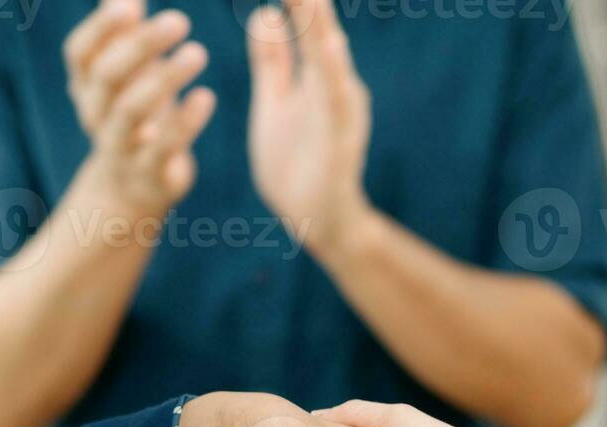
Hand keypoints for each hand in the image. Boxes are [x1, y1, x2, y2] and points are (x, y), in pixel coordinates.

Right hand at [64, 0, 216, 215]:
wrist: (132, 187)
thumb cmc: (133, 111)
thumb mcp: (124, 69)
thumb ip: (122, 27)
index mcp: (85, 85)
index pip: (80, 53)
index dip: (100, 28)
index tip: (130, 6)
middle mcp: (95, 114)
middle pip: (107, 76)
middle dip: (140, 46)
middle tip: (180, 20)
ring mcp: (119, 146)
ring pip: (131, 112)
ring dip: (165, 79)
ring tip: (198, 53)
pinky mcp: (149, 174)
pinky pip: (163, 148)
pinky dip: (185, 122)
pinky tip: (206, 97)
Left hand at [245, 0, 375, 259]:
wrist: (318, 223)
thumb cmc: (296, 165)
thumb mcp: (275, 102)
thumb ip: (274, 61)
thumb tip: (265, 12)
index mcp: (316, 73)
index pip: (303, 20)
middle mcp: (334, 82)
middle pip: (320, 27)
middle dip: (308, 0)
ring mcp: (341, 108)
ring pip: (331, 58)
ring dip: (321, 24)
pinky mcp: (341, 137)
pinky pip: (338, 101)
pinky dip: (334, 74)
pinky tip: (329, 49)